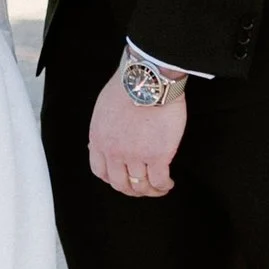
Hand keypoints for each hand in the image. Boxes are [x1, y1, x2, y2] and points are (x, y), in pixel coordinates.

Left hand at [90, 79, 187, 198]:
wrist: (148, 78)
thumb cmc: (129, 84)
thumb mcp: (104, 107)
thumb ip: (104, 127)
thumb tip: (104, 138)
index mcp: (99, 139)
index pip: (100, 171)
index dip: (112, 179)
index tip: (121, 179)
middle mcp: (114, 152)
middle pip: (120, 184)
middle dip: (131, 190)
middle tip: (141, 189)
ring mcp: (136, 156)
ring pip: (141, 186)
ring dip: (150, 190)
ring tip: (159, 187)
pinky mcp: (158, 155)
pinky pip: (159, 180)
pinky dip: (164, 186)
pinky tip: (169, 183)